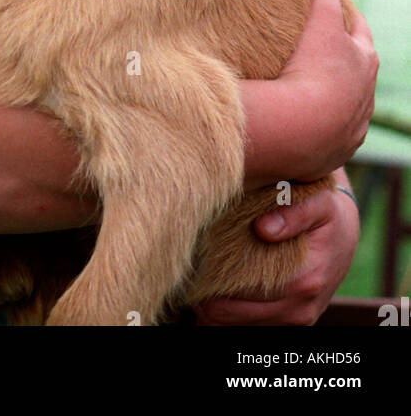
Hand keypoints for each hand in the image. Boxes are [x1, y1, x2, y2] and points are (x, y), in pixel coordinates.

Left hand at [193, 185, 359, 324]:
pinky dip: (233, 318)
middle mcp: (302, 307)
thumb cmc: (326, 213)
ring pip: (243, 328)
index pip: (247, 295)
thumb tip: (264, 228)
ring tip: (196, 291)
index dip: (214, 287)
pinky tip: (215, 298)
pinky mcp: (293, 321)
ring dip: (218, 315)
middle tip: (187, 282)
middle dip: (209, 304)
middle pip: (239, 318)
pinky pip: (255, 328)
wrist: (344, 232)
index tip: (192, 270)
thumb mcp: (319, 203)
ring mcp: (298, 318)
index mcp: (305, 281)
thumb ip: (294, 211)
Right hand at [277, 0, 377, 180]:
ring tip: (314, 88)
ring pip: (350, 103)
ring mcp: (354, 122)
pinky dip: (325, 124)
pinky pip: (334, 132)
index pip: (360, 33)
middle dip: (346, 59)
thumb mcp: (320, 24)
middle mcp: (366, 93)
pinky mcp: (339, 146)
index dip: (349, 19)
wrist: (304, 127)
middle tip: (326, 48)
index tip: (340, 12)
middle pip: (359, 70)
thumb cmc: (316, 70)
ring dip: (337, 95)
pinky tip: (309, 121)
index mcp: (364, 60)